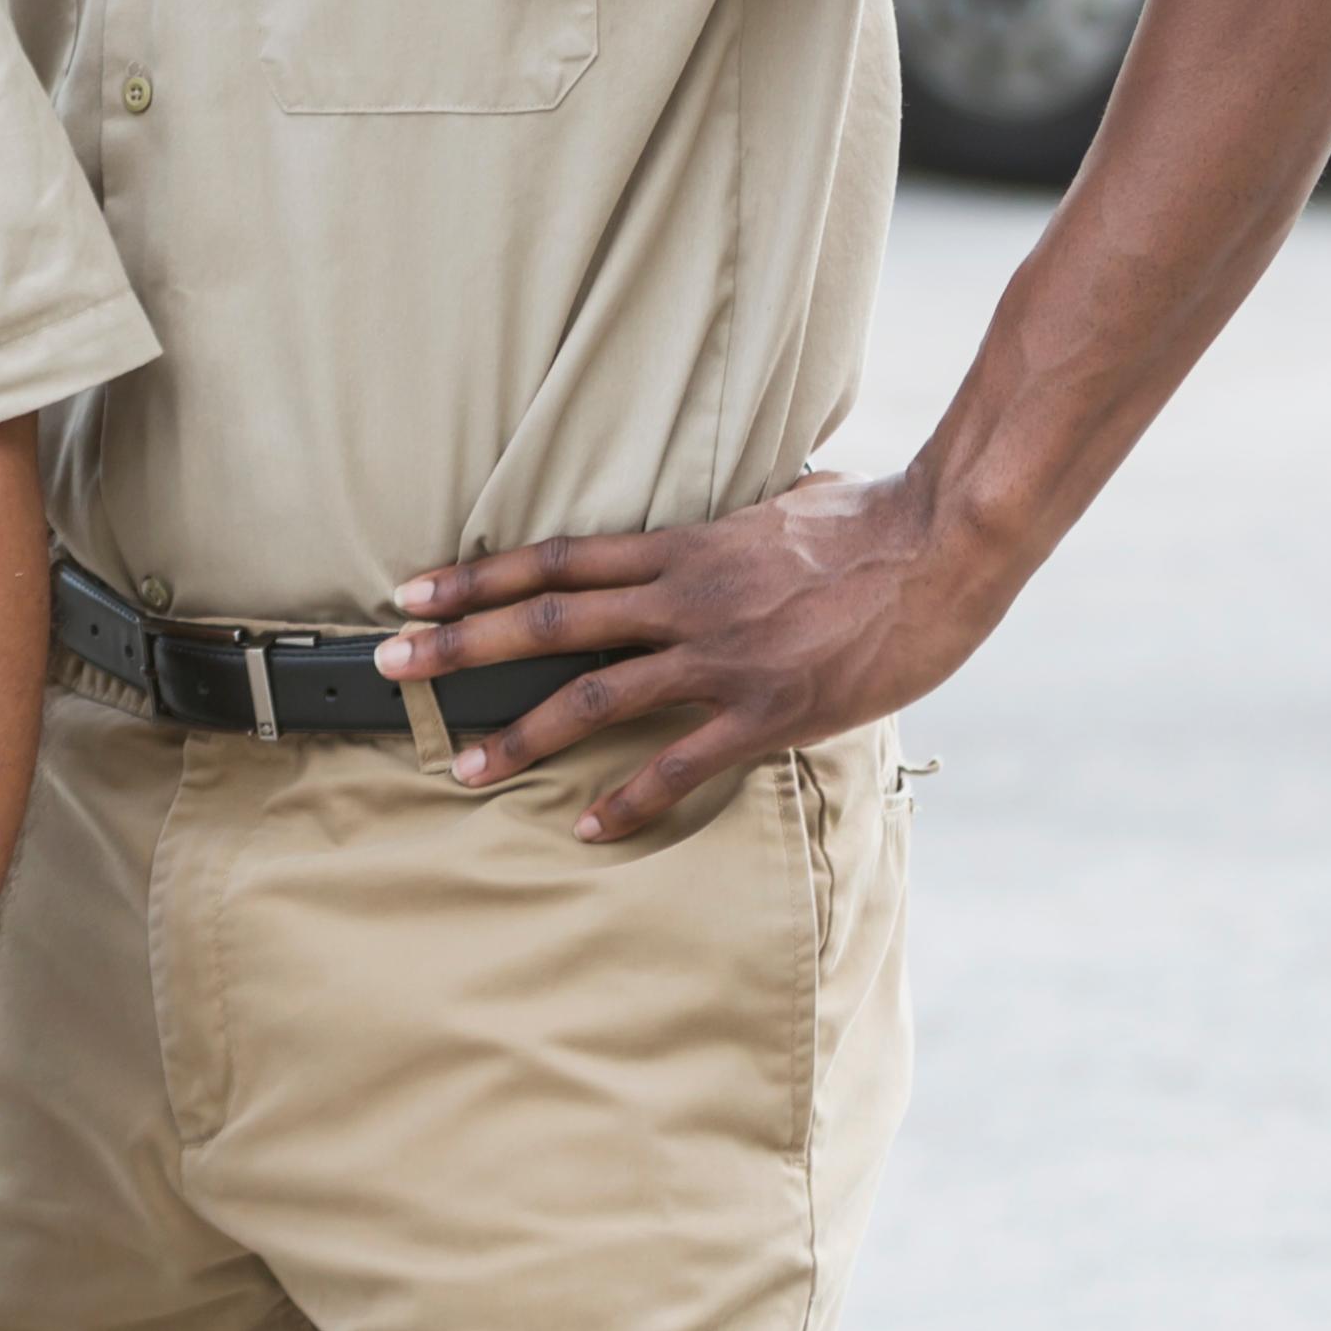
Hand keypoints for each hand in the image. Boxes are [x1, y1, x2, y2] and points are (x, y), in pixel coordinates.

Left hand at [372, 469, 1013, 839]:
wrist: (941, 546)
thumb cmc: (873, 520)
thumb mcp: (790, 502)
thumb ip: (746, 518)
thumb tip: (754, 504)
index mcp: (682, 547)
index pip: (556, 560)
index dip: (478, 576)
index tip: (413, 589)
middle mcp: (683, 598)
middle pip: (547, 622)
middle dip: (459, 646)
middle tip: (390, 668)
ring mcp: (720, 657)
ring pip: (593, 697)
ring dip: (519, 734)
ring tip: (462, 767)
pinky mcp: (764, 711)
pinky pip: (680, 764)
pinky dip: (628, 801)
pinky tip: (588, 829)